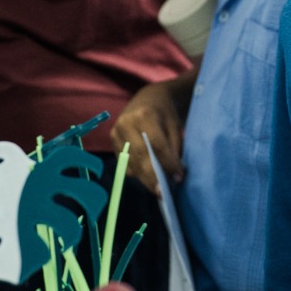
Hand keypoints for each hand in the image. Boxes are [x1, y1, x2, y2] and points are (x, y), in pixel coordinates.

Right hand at [113, 79, 187, 197]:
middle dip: (152, 177)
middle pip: (139, 156)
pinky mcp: (112, 140)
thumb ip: (173, 147)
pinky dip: (135, 172)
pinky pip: (123, 162)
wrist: (147, 98)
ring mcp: (116, 132)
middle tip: (162, 192)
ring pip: (129, 161)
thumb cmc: (165, 113)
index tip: (178, 176)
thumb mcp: (174, 125)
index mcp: (145, 115)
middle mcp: (126, 123)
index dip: (168, 162)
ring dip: (144, 178)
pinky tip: (146, 179)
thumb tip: (174, 174)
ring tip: (157, 190)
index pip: (156, 144)